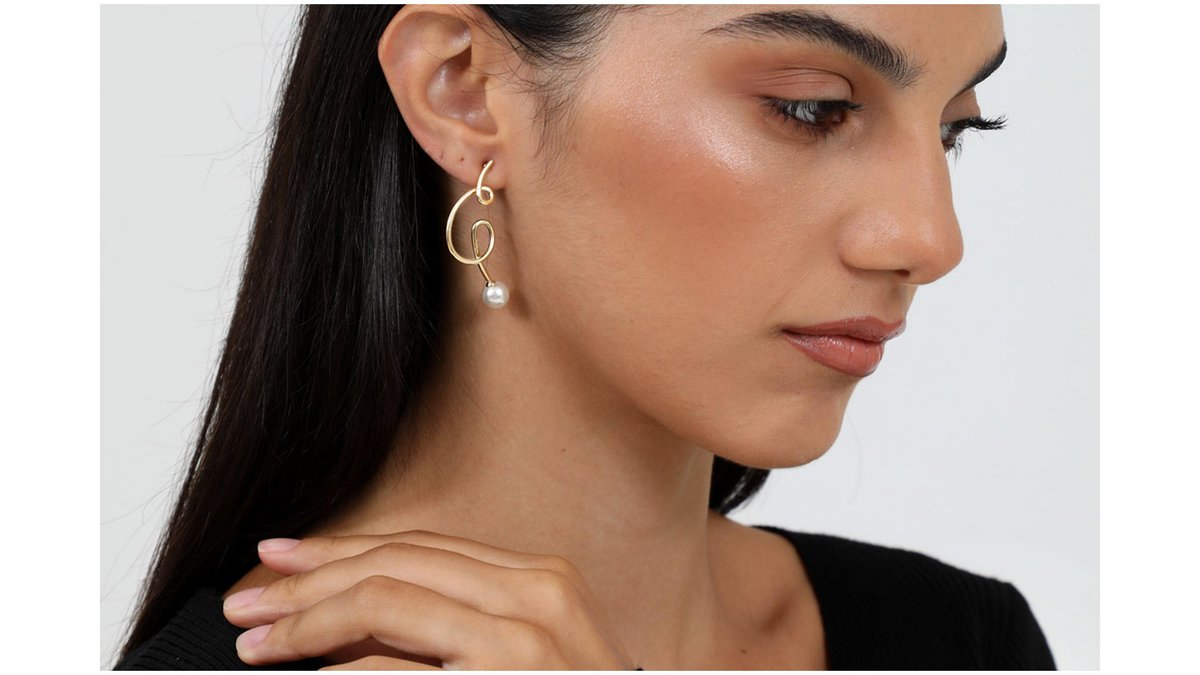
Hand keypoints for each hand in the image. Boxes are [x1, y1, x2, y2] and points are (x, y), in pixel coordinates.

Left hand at [222, 530, 638, 669]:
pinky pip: (392, 671)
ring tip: (257, 643)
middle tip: (248, 602)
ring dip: (305, 621)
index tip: (286, 558)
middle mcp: (538, 595)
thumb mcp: (527, 659)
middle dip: (307, 581)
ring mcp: (523, 640)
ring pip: (382, 600)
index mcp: (543, 581)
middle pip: (394, 563)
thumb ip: (457, 628)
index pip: (421, 547)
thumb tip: (360, 619)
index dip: (344, 550)